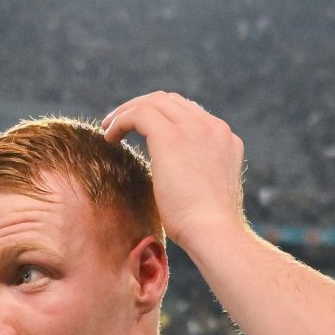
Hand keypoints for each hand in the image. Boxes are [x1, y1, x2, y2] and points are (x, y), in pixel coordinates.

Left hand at [102, 92, 245, 251]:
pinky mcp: (171, 137)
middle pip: (172, 101)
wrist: (214, 233)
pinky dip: (121, 121)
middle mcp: (213, 128)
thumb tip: (171, 179)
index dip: (163, 120)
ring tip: (109, 130)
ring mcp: (194, 129)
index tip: (144, 133)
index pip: (191, 115)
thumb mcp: (205, 193)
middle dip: (143, 108)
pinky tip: (109, 138)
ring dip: (128, 112)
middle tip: (119, 125)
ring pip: (154, 102)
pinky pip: (139, 114)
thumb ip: (193, 175)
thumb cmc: (206, 229)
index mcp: (225, 140)